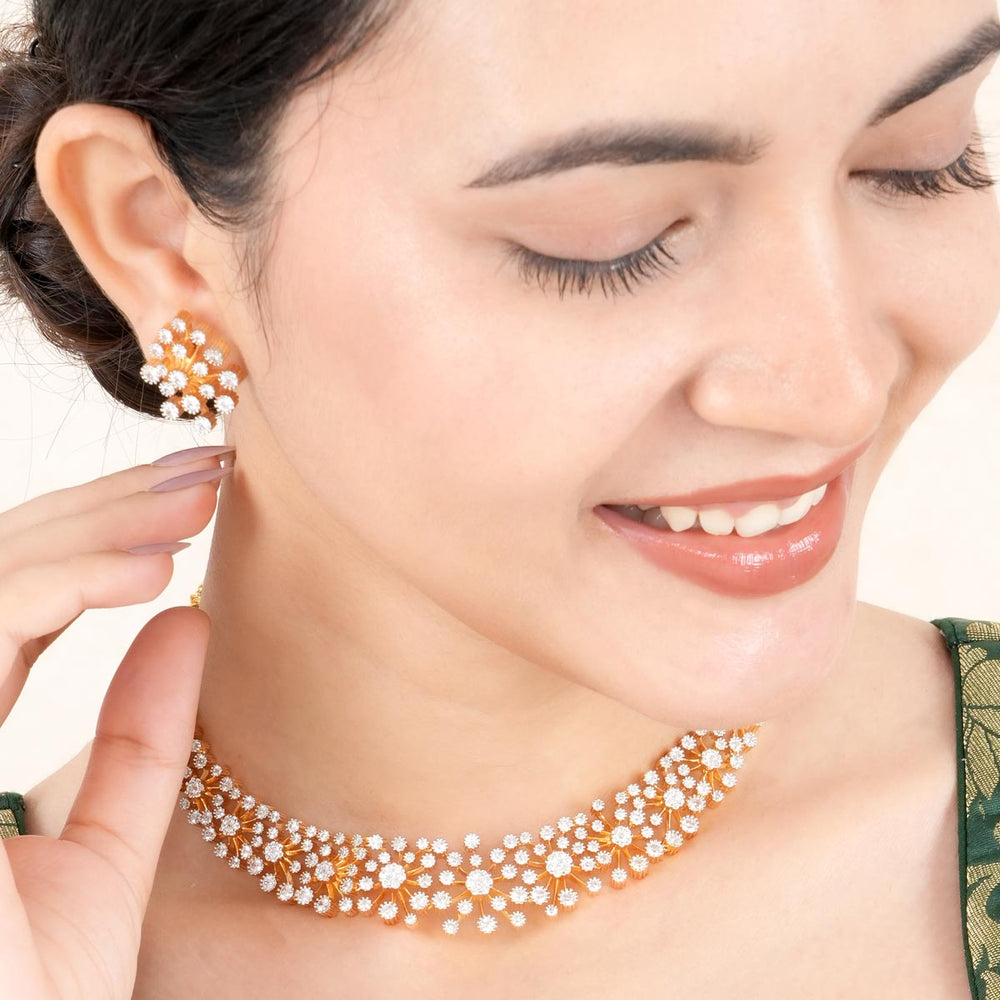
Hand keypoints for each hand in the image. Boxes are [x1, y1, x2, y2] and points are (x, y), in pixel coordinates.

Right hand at [0, 445, 232, 998]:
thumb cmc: (40, 999)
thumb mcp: (108, 850)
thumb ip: (139, 737)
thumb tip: (188, 620)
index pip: (17, 609)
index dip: (100, 545)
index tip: (195, 506)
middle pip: (0, 572)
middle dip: (105, 510)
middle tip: (208, 469)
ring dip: (96, 528)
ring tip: (200, 498)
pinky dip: (62, 586)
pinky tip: (149, 568)